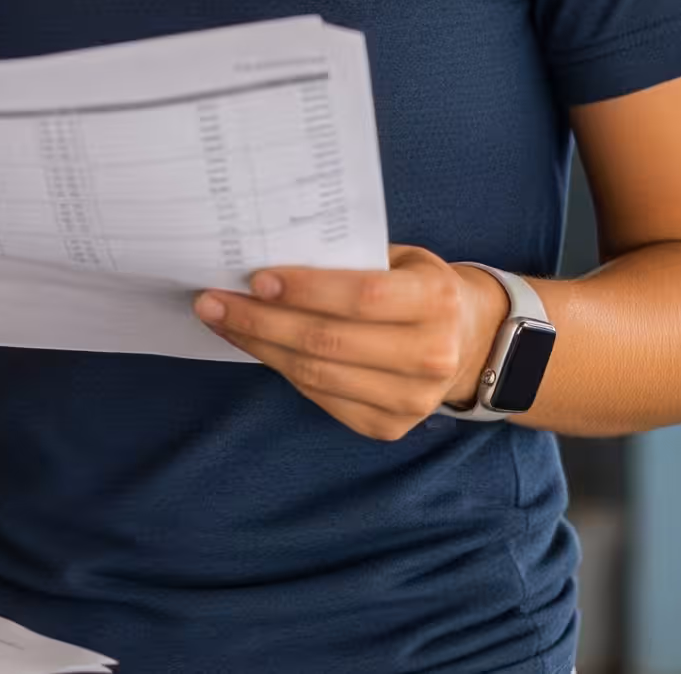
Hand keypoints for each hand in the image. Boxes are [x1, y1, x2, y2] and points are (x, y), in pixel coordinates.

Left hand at [194, 246, 505, 440]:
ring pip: (316, 375)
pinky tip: (254, 346)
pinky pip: (320, 397)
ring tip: (220, 320)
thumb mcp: (400, 258)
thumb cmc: (418, 286)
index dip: (306, 289)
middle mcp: (430, 355)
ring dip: (259, 346)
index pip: (363, 296)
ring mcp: (412, 400)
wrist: (467, 341)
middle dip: (261, 320)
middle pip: (328, 341)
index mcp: (436, 301)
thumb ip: (349, 257)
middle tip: (212, 300)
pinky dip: (280, 369)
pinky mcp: (389, 427)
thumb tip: (269, 253)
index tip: (255, 278)